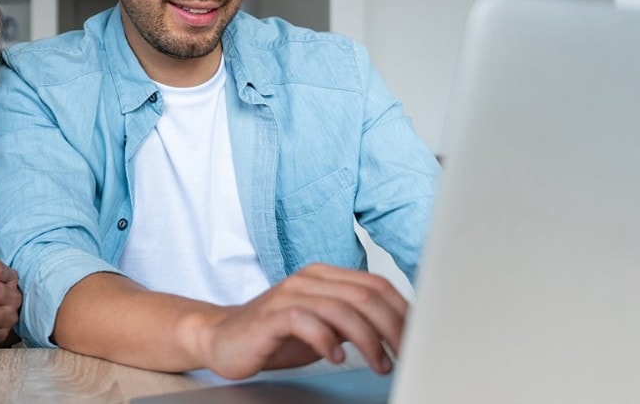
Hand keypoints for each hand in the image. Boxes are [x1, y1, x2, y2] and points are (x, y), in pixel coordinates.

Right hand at [195, 263, 407, 378]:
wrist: (221, 338)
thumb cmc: (275, 334)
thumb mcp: (323, 326)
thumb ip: (354, 321)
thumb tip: (398, 332)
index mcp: (325, 276)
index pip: (376, 284)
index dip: (403, 310)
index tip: (418, 337)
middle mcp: (309, 279)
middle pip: (365, 295)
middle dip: (393, 327)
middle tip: (404, 354)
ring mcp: (289, 294)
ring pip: (342, 308)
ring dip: (367, 340)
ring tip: (379, 364)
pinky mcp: (271, 315)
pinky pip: (307, 321)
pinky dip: (327, 341)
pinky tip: (336, 357)